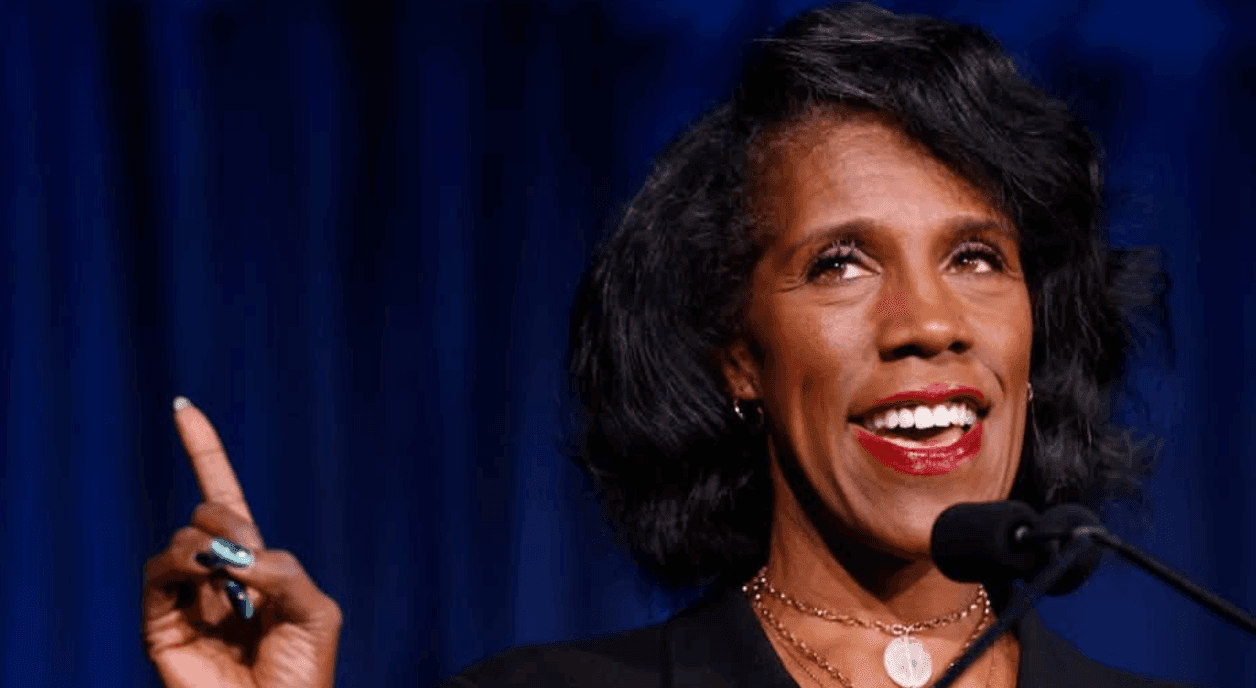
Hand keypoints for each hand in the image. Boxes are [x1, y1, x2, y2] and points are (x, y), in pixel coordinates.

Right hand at [142, 397, 342, 687]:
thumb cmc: (304, 673)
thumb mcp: (316, 609)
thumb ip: (284, 568)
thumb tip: (235, 553)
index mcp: (255, 567)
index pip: (224, 498)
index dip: (205, 451)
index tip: (182, 406)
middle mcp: (215, 576)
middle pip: (209, 512)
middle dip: (231, 519)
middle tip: (251, 555)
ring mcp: (186, 599)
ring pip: (182, 538)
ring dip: (211, 544)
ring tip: (231, 574)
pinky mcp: (160, 624)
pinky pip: (159, 572)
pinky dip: (183, 563)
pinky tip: (207, 576)